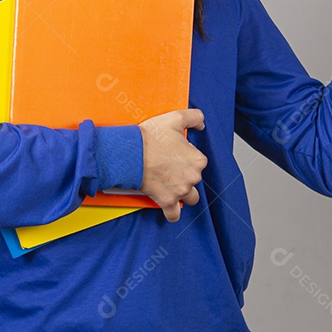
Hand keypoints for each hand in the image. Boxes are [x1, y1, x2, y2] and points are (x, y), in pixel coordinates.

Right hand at [139, 108, 206, 222]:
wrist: (131, 152)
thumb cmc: (150, 136)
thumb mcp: (175, 118)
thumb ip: (194, 117)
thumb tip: (201, 123)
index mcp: (198, 160)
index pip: (199, 162)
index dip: (186, 157)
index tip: (174, 154)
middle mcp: (193, 178)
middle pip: (194, 180)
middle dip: (184, 175)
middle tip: (168, 167)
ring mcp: (180, 191)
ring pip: (190, 198)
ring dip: (182, 193)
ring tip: (171, 186)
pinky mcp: (167, 201)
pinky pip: (174, 214)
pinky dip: (172, 213)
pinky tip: (170, 209)